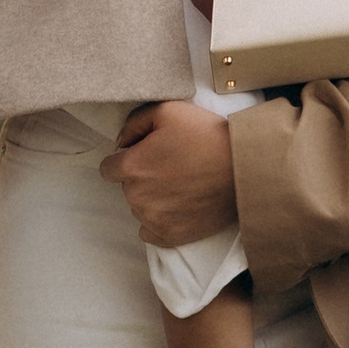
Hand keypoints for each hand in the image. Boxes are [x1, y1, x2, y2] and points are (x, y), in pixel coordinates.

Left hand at [104, 97, 239, 245]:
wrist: (241, 169)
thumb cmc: (205, 136)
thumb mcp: (168, 110)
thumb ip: (135, 122)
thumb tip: (120, 142)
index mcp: (132, 167)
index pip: (108, 169)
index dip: (126, 158)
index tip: (146, 154)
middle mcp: (137, 198)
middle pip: (127, 187)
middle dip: (142, 176)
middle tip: (171, 164)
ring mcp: (153, 220)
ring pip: (139, 208)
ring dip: (152, 198)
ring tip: (180, 183)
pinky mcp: (170, 237)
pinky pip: (149, 231)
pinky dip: (159, 220)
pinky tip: (178, 205)